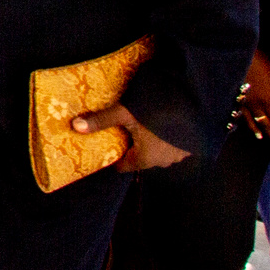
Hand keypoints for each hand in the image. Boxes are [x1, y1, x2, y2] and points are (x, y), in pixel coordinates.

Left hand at [72, 102, 191, 172]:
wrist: (195, 103)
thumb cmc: (156, 110)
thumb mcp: (124, 113)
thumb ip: (101, 121)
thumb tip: (74, 126)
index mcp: (146, 158)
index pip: (124, 166)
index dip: (113, 158)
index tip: (106, 150)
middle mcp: (163, 161)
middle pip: (140, 158)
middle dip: (131, 148)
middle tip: (121, 132)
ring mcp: (179, 154)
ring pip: (158, 152)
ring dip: (150, 142)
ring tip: (141, 126)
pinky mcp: (191, 145)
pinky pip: (172, 145)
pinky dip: (165, 138)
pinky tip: (161, 124)